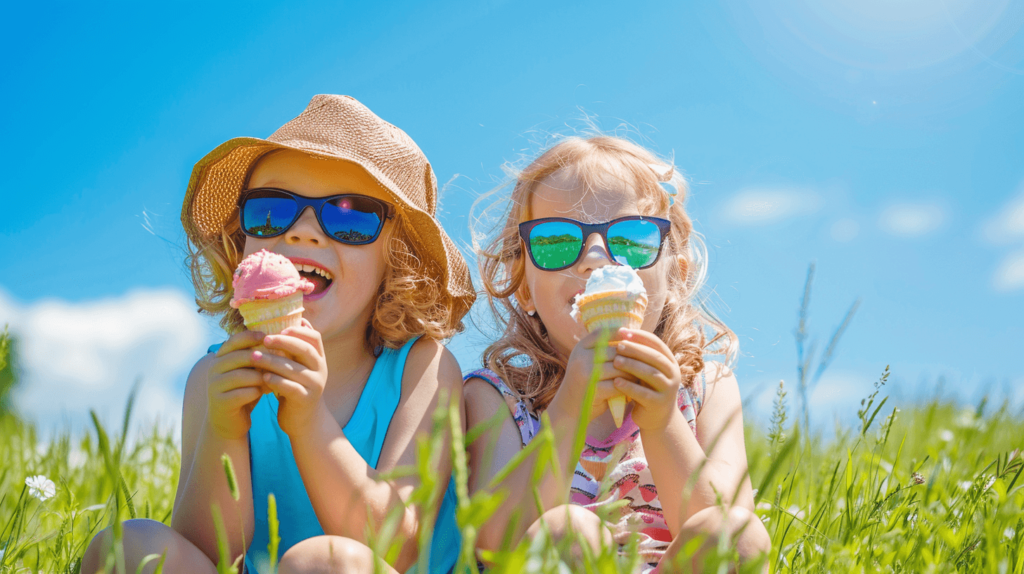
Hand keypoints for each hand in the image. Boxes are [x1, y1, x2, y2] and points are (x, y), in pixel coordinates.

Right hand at [207, 330, 270, 439]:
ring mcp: (214, 386)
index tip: (267, 336)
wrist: (229, 421)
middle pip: (239, 357)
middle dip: (261, 357)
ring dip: (261, 377)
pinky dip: (257, 392)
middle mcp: (213, 369)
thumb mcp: (249, 372)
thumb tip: (279, 340)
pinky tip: (267, 392)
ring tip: (274, 378)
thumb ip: (256, 358)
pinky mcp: (220, 402)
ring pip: (242, 375)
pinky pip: (242, 393)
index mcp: (219, 358)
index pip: (234, 341)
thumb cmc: (243, 391)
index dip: (250, 336)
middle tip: (279, 359)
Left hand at [251, 319, 328, 438]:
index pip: (315, 337)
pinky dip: (276, 381)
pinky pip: (290, 387)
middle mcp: (321, 369)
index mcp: (319, 359)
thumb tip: (289, 322)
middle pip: (305, 350)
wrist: (305, 421)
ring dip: (273, 361)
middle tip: (265, 338)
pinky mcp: (306, 400)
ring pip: (294, 368)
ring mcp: (315, 385)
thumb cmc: (297, 389)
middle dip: (284, 341)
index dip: (299, 330)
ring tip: (254, 357)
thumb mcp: (299, 367)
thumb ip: (295, 350)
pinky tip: (263, 377)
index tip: (281, 327)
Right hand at [549, 328, 634, 422]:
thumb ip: (601, 349)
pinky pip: (619, 384)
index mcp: (580, 348)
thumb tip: (628, 333)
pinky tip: (632, 390)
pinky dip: (628, 387)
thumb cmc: (584, 383)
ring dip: (632, 373)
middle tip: (644, 363)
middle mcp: (582, 358)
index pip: (603, 333)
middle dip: (631, 357)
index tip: (634, 339)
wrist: (569, 408)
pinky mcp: (594, 390)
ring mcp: (587, 374)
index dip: (620, 333)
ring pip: (620, 368)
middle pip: (616, 351)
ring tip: (641, 377)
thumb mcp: (586, 361)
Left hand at [609, 329, 682, 430]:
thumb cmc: (647, 388)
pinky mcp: (659, 404)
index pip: (656, 343)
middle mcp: (673, 373)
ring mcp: (668, 389)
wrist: (658, 418)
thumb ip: (640, 356)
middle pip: (654, 357)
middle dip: (635, 350)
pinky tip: (616, 382)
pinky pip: (644, 393)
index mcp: (670, 361)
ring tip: (615, 361)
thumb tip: (620, 333)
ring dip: (632, 366)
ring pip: (650, 374)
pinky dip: (629, 387)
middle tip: (618, 346)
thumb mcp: (647, 370)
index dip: (639, 336)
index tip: (622, 331)